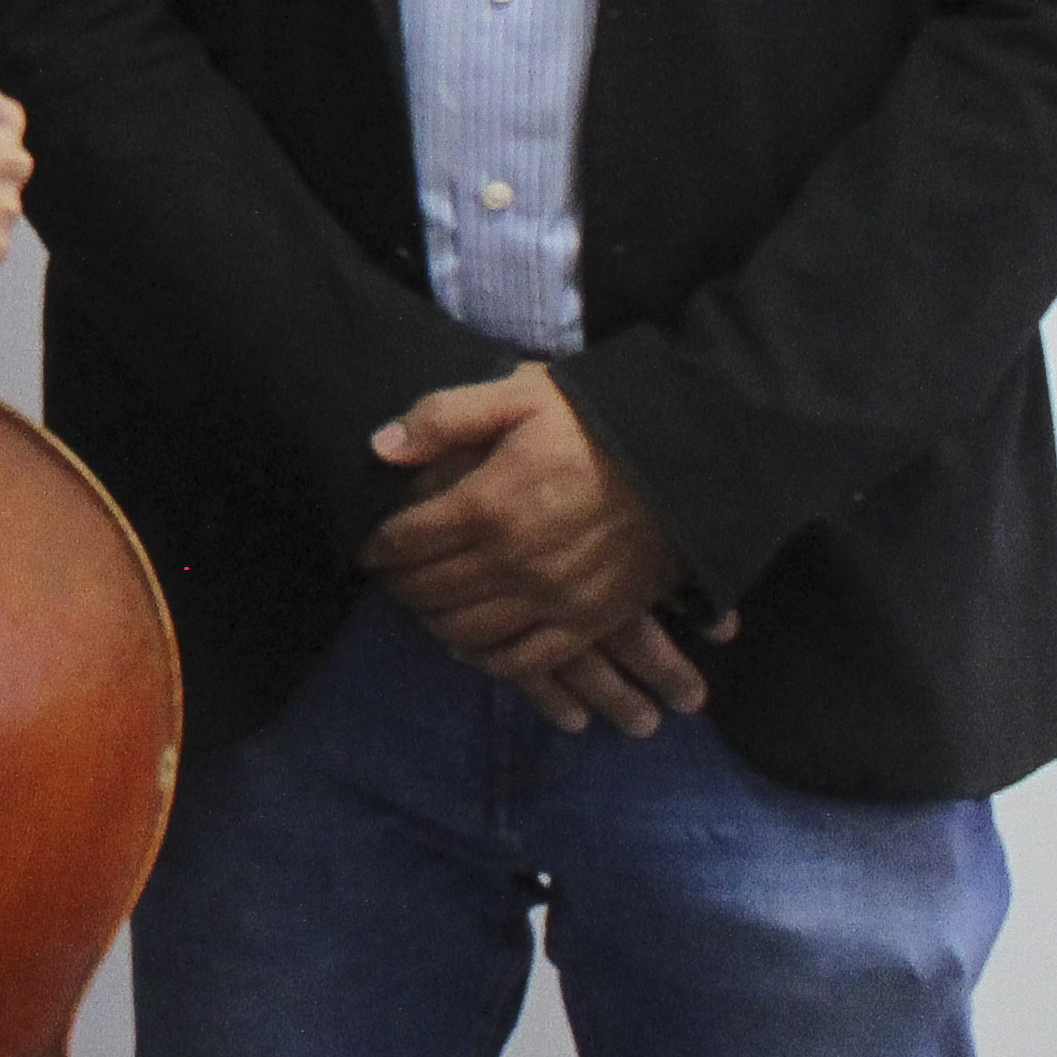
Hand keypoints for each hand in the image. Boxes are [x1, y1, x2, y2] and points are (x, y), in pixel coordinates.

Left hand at [361, 362, 721, 733]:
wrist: (689, 455)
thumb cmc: (596, 419)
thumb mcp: (517, 394)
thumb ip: (444, 418)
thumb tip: (380, 448)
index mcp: (488, 504)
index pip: (405, 542)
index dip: (376, 546)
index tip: (367, 545)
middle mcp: (514, 561)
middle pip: (430, 591)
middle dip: (399, 586)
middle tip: (391, 577)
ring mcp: (553, 598)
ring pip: (468, 633)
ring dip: (435, 624)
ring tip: (426, 605)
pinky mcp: (590, 621)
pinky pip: (527, 662)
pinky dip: (491, 662)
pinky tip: (474, 647)